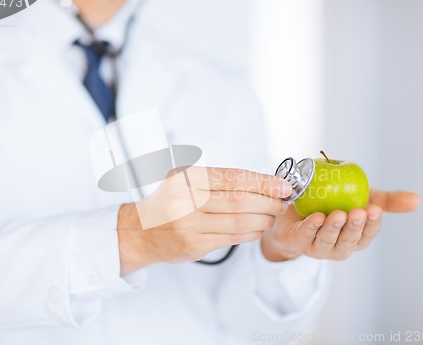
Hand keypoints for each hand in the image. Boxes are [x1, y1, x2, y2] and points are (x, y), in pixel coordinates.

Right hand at [117, 167, 292, 274]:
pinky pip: (233, 238)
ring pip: (240, 221)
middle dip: (268, 201)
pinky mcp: (194, 245)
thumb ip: (218, 181)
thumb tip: (262, 182)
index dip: (263, 182)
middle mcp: (186, 200)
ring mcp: (189, 225)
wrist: (139, 230)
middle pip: (240, 200)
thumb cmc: (169, 202)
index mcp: (186, 178)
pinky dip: (251, 232)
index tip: (283, 185)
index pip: (234, 178)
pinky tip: (258, 228)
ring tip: (272, 215)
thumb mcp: (185, 181)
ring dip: (264, 219)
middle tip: (281, 201)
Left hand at [261, 189, 420, 261]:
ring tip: (338, 214)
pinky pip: (306, 235)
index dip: (372, 224)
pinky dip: (311, 227)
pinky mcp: (299, 242)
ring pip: (328, 240)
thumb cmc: (334, 205)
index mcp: (357, 238)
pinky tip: (316, 217)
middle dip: (355, 227)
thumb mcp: (362, 198)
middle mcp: (340, 246)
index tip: (375, 209)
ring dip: (334, 228)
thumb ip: (387, 201)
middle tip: (359, 212)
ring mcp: (319, 247)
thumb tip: (417, 200)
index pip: (368, 234)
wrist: (295, 209)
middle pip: (350, 240)